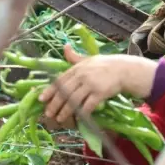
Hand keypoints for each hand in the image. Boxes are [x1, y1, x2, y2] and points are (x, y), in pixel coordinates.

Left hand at [39, 44, 157, 123]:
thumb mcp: (88, 58)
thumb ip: (74, 56)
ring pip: (74, 100)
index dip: (49, 90)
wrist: (123, 69)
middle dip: (55, 104)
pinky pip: (88, 105)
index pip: (59, 80)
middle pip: (64, 92)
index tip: (41, 99)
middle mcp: (82, 75)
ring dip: (66, 111)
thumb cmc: (104, 65)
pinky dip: (82, 113)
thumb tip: (64, 46)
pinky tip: (79, 118)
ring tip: (60, 118)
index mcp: (77, 68)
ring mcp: (91, 84)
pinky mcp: (100, 93)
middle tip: (49, 114)